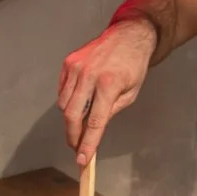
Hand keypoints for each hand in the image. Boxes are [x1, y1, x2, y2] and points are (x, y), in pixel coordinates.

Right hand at [58, 19, 156, 165]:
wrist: (128, 36)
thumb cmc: (133, 65)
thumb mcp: (131, 93)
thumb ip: (111, 112)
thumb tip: (93, 131)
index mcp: (109, 84)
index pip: (94, 122)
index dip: (88, 144)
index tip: (82, 159)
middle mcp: (89, 75)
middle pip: (72, 115)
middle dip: (73, 136)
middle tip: (76, 147)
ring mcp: (76, 67)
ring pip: (63, 104)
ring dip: (71, 118)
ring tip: (82, 121)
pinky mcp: (68, 63)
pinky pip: (62, 90)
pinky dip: (67, 101)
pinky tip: (80, 101)